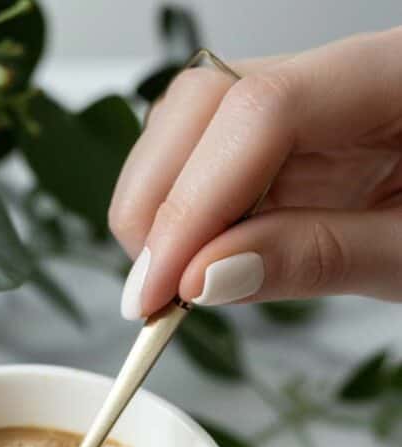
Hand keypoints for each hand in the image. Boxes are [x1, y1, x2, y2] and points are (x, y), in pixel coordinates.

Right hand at [110, 29, 401, 317]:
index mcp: (394, 79)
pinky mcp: (293, 138)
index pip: (262, 113)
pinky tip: (189, 258)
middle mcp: (342, 75)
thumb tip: (207, 277)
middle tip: (147, 292)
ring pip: (195, 121)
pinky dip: (186, 210)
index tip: (160, 285)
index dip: (194, 201)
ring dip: (161, 202)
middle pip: (207, 100)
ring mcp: (311, 103)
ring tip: (165, 282)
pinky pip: (214, 155)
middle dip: (159, 198)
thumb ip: (315, 257)